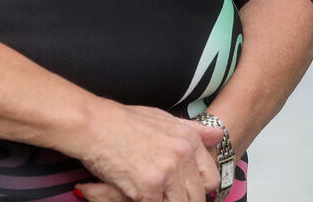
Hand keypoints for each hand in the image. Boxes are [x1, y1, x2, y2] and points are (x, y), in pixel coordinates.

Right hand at [71, 101, 221, 201]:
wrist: (94, 125)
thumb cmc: (123, 122)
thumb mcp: (163, 118)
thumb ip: (193, 130)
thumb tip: (218, 135)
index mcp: (189, 140)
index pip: (211, 178)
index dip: (198, 188)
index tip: (185, 190)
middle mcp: (183, 155)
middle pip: (197, 196)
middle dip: (181, 199)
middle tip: (162, 193)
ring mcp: (167, 172)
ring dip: (164, 201)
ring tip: (147, 192)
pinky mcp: (150, 188)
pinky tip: (133, 193)